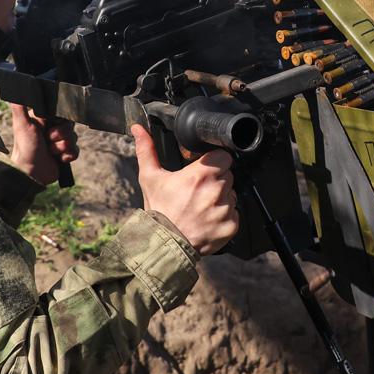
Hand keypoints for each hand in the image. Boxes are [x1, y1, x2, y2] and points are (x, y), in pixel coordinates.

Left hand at [9, 104, 78, 184]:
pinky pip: (76, 151)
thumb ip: (20, 106)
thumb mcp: (21, 124)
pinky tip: (58, 158)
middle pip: (70, 126)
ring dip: (62, 147)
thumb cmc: (24, 147)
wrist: (30, 172)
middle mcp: (53, 129)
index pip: (62, 113)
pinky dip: (67, 155)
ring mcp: (60, 142)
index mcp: (44, 120)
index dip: (60, 120)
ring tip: (51, 151)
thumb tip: (16, 90)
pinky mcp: (65, 154)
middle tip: (48, 140)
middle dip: (61, 135)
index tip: (52, 124)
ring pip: (74, 139)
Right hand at [131, 124, 238, 255]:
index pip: (223, 156)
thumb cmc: (158, 211)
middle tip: (198, 190)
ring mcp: (225, 209)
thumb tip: (138, 129)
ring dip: (221, 198)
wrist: (164, 244)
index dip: (214, 161)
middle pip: (227, 175)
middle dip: (216, 180)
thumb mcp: (150, 178)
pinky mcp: (231, 226)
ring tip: (201, 206)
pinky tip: (207, 219)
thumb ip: (147, 150)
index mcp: (200, 175)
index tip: (204, 169)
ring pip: (232, 194)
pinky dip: (224, 216)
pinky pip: (234, 214)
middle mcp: (216, 190)